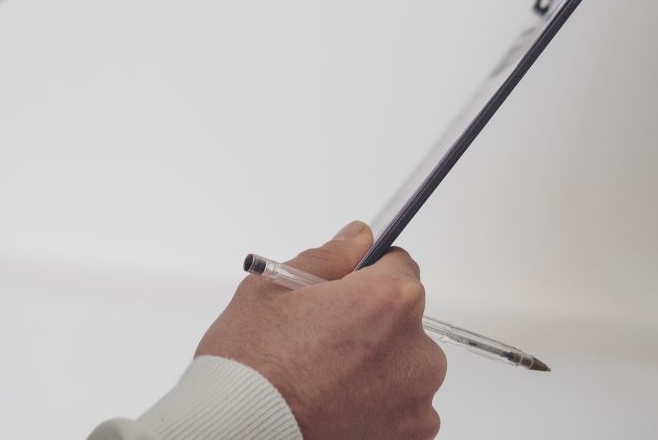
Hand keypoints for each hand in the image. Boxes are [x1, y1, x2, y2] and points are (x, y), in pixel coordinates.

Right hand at [194, 222, 447, 439]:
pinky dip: (377, 406)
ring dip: (376, 367)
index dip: (368, 275)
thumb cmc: (251, 367)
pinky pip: (402, 408)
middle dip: (370, 324)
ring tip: (326, 379)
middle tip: (323, 341)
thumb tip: (357, 239)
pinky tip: (337, 404)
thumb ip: (329, 258)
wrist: (240, 430)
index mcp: (388, 301)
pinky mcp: (412, 437)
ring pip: (403, 366)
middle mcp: (415, 351)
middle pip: (403, 321)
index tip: (348, 289)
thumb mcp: (273, 288)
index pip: (400, 267)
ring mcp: (417, 401)